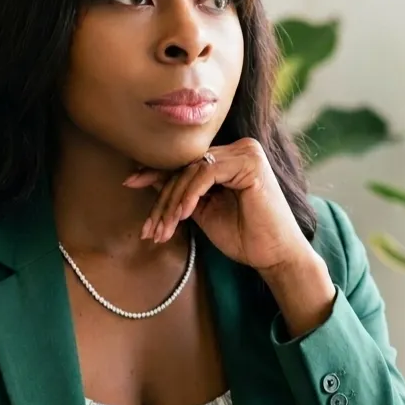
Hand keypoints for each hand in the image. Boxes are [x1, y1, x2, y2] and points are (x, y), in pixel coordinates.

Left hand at [123, 138, 311, 274]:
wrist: (274, 256)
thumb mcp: (203, 211)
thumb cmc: (243, 236)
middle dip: (162, 198)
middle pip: (186, 167)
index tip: (130, 183)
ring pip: (192, 170)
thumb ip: (182, 193)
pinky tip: (182, 216)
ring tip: (163, 229)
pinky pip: (206, 174)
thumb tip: (147, 177)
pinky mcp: (250, 162)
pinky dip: (190, 195)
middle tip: (148, 227)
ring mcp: (246, 152)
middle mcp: (239, 148)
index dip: (156, 173)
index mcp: (229, 157)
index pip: (186, 163)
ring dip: (172, 202)